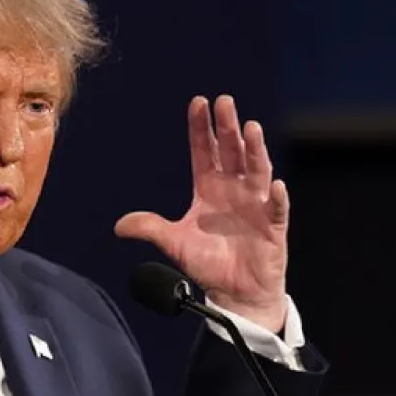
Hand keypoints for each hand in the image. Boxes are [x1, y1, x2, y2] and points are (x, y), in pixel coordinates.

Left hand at [115, 95, 289, 332]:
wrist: (235, 294)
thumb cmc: (209, 265)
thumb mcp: (175, 244)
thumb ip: (151, 229)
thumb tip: (119, 225)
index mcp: (210, 188)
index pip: (205, 150)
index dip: (201, 128)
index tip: (198, 103)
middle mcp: (234, 190)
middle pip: (232, 151)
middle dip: (228, 127)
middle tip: (224, 102)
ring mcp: (256, 205)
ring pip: (257, 171)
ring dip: (255, 150)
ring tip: (251, 128)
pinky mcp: (272, 226)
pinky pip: (276, 209)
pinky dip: (277, 197)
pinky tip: (274, 186)